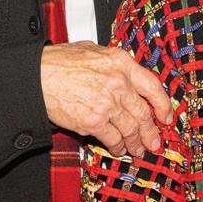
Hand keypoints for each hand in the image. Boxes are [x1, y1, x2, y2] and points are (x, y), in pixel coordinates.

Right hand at [40, 41, 172, 156]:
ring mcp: (107, 103)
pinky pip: (112, 138)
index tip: (167, 117)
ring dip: (136, 143)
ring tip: (138, 150)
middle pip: (144, 113)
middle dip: (151, 132)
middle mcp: (119, 82)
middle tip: (155, 142)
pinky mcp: (92, 121)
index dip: (164, 105)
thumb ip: (115, 64)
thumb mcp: (95, 51)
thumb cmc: (60, 62)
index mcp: (122, 62)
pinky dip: (118, 146)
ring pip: (131, 128)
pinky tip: (119, 149)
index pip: (153, 86)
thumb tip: (129, 75)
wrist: (35, 76)